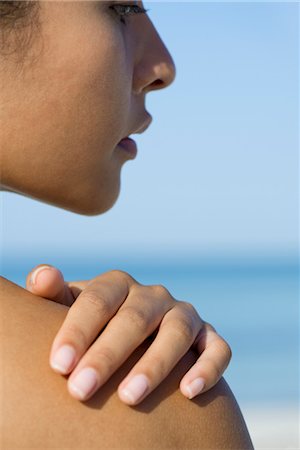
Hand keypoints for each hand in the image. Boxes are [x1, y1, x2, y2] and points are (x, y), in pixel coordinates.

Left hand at [26, 264, 230, 404]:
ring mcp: (183, 314)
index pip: (98, 300)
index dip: (78, 330)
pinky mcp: (209, 336)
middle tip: (81, 390)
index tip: (59, 366)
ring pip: (177, 331)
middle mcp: (153, 296)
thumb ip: (53, 293)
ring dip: (155, 364)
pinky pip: (217, 348)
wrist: (132, 338)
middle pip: (134, 318)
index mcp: (118, 285)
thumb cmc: (92, 328)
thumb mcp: (69, 309)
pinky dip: (208, 367)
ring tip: (128, 398)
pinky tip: (189, 392)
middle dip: (107, 355)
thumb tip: (41, 277)